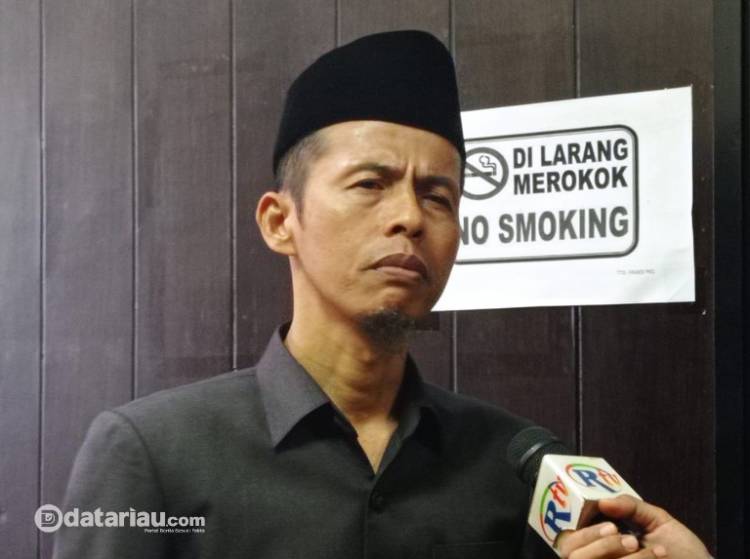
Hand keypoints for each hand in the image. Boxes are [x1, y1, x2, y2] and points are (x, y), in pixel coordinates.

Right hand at [555, 495, 710, 558]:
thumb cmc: (682, 551)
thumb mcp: (658, 521)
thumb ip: (631, 506)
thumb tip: (602, 500)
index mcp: (602, 542)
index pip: (569, 539)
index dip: (581, 531)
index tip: (609, 524)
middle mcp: (600, 558)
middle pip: (572, 554)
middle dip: (600, 543)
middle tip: (628, 538)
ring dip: (620, 555)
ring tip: (649, 549)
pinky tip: (658, 557)